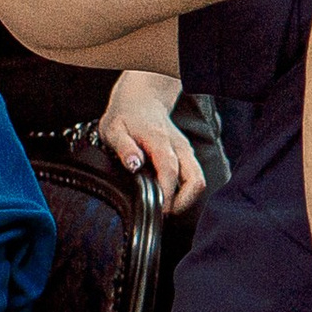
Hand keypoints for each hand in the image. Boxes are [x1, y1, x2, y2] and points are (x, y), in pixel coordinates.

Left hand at [99, 68, 207, 213]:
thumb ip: (124, 147)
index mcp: (159, 141)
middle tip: (162, 213)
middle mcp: (178, 147)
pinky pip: (194, 177)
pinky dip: (186, 192)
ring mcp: (186, 151)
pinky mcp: (187, 155)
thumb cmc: (125, 116)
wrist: (142, 98)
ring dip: (186, 200)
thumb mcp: (113, 130)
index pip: (170, 171)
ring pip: (198, 180)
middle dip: (182, 203)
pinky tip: (169, 197)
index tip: (157, 209)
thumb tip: (134, 164)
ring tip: (166, 208)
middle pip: (195, 180)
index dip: (166, 194)